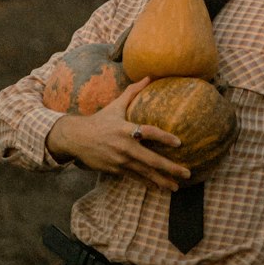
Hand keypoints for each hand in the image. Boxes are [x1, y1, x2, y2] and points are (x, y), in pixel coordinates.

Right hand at [45, 79, 189, 191]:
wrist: (76, 138)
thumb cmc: (100, 120)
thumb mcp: (115, 105)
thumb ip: (133, 92)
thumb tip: (148, 77)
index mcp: (125, 129)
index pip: (148, 132)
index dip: (163, 137)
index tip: (179, 142)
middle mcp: (124, 146)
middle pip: (150, 159)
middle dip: (170, 167)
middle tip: (187, 173)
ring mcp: (120, 160)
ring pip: (144, 173)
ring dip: (161, 180)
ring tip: (176, 187)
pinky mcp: (115, 170)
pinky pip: (135, 178)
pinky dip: (147, 183)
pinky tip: (159, 187)